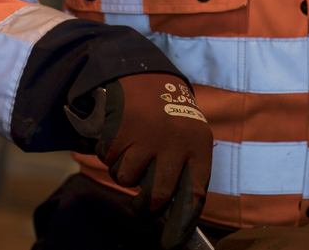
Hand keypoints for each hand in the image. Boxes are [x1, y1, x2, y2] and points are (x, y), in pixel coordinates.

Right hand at [68, 73, 213, 248]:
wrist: (144, 75)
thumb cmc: (168, 116)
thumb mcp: (187, 136)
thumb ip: (184, 169)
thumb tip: (174, 215)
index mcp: (198, 145)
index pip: (195, 194)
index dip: (183, 222)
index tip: (173, 242)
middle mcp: (176, 142)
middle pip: (158, 195)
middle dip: (146, 208)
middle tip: (143, 208)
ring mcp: (148, 137)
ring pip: (128, 179)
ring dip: (125, 172)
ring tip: (133, 152)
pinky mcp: (123, 130)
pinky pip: (110, 161)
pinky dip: (110, 154)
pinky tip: (121, 137)